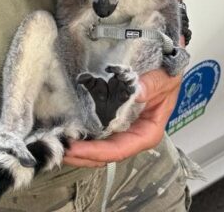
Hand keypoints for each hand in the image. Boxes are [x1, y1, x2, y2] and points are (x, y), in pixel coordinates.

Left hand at [64, 68, 181, 166]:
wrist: (164, 67)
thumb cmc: (167, 76)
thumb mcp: (165, 79)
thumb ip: (152, 85)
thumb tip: (137, 93)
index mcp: (146, 132)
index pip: (119, 149)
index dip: (96, 151)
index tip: (76, 148)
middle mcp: (132, 137)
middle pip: (104, 155)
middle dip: (81, 156)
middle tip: (58, 149)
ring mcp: (120, 131)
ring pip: (97, 149)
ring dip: (77, 150)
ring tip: (56, 145)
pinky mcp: (111, 122)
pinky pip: (94, 135)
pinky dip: (80, 138)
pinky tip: (64, 134)